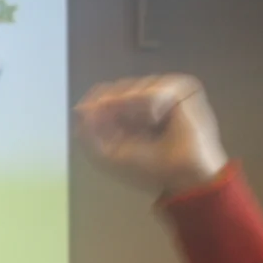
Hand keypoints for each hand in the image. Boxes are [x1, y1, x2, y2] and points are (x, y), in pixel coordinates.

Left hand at [76, 75, 226, 196]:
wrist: (181, 177)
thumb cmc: (150, 169)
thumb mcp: (108, 154)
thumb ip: (89, 132)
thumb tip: (78, 108)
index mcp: (129, 114)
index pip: (108, 94)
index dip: (96, 101)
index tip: (86, 113)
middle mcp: (147, 101)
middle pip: (120, 87)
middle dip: (113, 105)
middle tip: (119, 126)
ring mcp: (166, 94)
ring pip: (137, 86)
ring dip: (133, 107)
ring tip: (144, 126)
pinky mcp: (185, 90)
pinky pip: (158, 88)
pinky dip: (152, 103)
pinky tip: (155, 119)